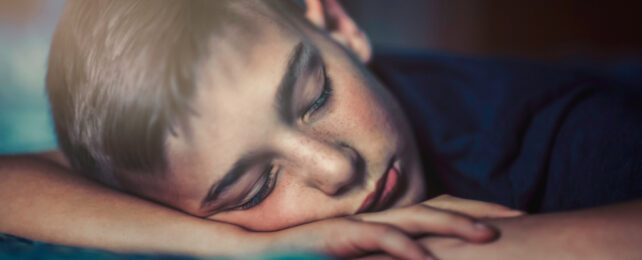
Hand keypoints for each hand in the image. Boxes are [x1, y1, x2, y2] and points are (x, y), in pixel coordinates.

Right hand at [257, 195, 521, 258]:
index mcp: (390, 218)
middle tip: (520, 216)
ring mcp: (364, 223)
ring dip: (455, 224)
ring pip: (418, 218)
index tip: (514, 217)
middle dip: (481, 210)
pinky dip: (406, 248)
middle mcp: (383, 215)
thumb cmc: (318, 255)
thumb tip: (426, 257)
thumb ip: (393, 250)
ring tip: (490, 234)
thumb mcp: (364, 255)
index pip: (442, 207)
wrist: (270, 252)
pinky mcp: (343, 235)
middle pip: (440, 206)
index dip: (477, 208)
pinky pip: (380, 239)